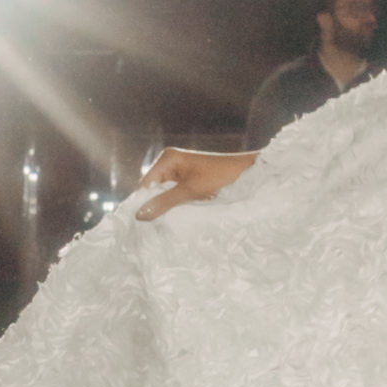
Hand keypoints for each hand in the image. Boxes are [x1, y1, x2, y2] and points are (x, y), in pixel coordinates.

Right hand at [135, 148, 254, 221]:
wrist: (247, 172)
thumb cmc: (220, 177)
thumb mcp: (191, 190)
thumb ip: (165, 201)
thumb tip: (139, 215)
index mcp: (167, 159)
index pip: (145, 184)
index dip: (143, 202)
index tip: (142, 223)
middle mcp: (170, 163)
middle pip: (154, 188)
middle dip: (155, 205)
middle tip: (153, 227)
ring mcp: (180, 171)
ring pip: (164, 193)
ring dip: (166, 206)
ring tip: (164, 224)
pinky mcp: (189, 180)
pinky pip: (176, 194)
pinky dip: (176, 204)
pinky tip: (176, 216)